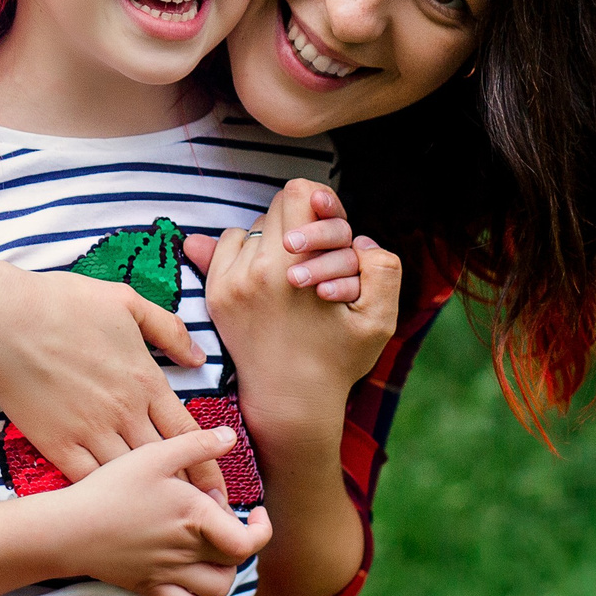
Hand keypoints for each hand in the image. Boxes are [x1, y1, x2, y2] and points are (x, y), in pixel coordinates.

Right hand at [0, 270, 224, 497]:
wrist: (6, 322)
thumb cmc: (65, 304)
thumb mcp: (126, 302)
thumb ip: (167, 330)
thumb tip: (197, 357)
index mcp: (145, 381)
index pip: (188, 434)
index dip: (208, 465)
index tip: (221, 490)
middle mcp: (124, 412)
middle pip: (165, 463)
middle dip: (188, 492)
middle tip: (204, 516)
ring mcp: (90, 431)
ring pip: (131, 477)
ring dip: (150, 500)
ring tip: (167, 522)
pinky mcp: (57, 443)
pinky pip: (88, 479)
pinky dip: (104, 494)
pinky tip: (114, 507)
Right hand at [35, 427, 273, 595]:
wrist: (69, 529)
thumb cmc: (110, 489)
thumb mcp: (153, 455)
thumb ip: (195, 444)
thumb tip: (231, 437)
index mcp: (195, 519)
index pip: (248, 541)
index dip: (261, 530)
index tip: (256, 513)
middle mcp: (187, 552)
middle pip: (235, 562)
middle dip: (239, 542)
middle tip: (222, 521)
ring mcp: (169, 574)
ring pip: (217, 590)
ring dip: (224, 572)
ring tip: (212, 551)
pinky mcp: (150, 587)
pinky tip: (192, 578)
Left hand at [195, 183, 402, 451]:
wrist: (291, 401)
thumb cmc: (338, 359)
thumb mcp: (378, 319)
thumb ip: (380, 266)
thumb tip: (356, 234)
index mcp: (290, 268)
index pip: (298, 193)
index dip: (321, 203)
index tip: (330, 224)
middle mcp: (253, 270)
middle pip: (276, 206)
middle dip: (302, 223)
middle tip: (315, 254)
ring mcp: (228, 281)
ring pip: (254, 226)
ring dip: (276, 240)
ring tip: (294, 275)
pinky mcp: (215, 293)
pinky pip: (229, 244)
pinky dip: (249, 252)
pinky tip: (270, 281)